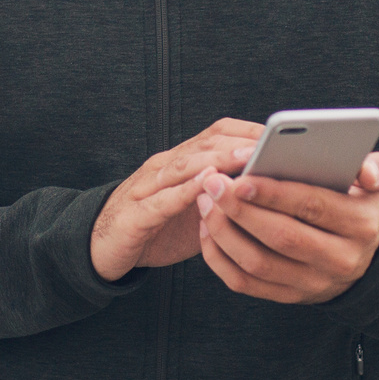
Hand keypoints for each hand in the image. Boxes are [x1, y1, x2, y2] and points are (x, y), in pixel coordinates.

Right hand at [91, 118, 262, 280]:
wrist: (99, 247)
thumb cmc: (155, 227)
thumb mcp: (195, 209)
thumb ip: (223, 196)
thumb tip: (268, 189)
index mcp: (181, 162)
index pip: (217, 134)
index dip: (247, 132)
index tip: (279, 136)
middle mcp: (164, 167)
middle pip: (205, 144)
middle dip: (239, 142)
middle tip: (270, 145)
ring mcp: (146, 188)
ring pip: (184, 166)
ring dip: (217, 160)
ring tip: (246, 158)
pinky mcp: (134, 216)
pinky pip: (161, 201)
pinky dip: (184, 192)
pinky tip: (205, 188)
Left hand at [195, 152, 378, 303]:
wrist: (367, 257)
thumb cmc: (360, 205)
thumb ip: (378, 167)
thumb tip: (365, 169)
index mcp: (361, 226)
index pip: (312, 207)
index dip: (274, 193)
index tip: (240, 177)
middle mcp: (340, 260)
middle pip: (281, 237)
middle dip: (240, 210)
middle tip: (212, 184)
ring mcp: (313, 284)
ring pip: (258, 263)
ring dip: (224, 232)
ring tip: (205, 201)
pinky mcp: (290, 296)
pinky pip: (245, 284)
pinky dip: (219, 258)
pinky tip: (208, 228)